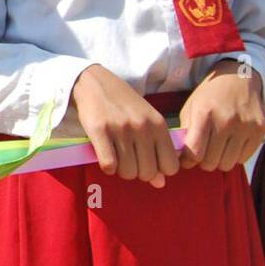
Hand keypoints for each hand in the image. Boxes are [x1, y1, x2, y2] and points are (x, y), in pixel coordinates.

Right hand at [71, 65, 178, 186]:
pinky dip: (107, 166)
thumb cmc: (123, 104)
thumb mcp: (147, 121)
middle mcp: (142, 127)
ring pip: (127, 171)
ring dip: (121, 170)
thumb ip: (157, 150)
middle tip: (128, 159)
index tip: (147, 161)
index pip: (170, 167)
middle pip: (147, 173)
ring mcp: (121, 128)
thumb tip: (160, 183)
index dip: (159, 170)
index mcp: (158, 125)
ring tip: (116, 156)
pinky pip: (109, 164)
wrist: (94, 82)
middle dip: (137, 172)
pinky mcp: (99, 130)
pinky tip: (105, 156)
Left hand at [178, 58, 264, 171]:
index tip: (186, 160)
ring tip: (216, 149)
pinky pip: (243, 159)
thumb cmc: (209, 95)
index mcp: (204, 113)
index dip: (188, 160)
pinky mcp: (260, 131)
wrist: (237, 78)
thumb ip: (186, 132)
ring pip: (228, 164)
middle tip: (202, 153)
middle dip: (203, 161)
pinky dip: (234, 156)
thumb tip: (180, 157)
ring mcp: (245, 126)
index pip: (195, 151)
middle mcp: (226, 121)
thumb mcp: (191, 107)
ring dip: (219, 160)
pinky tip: (230, 144)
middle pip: (211, 161)